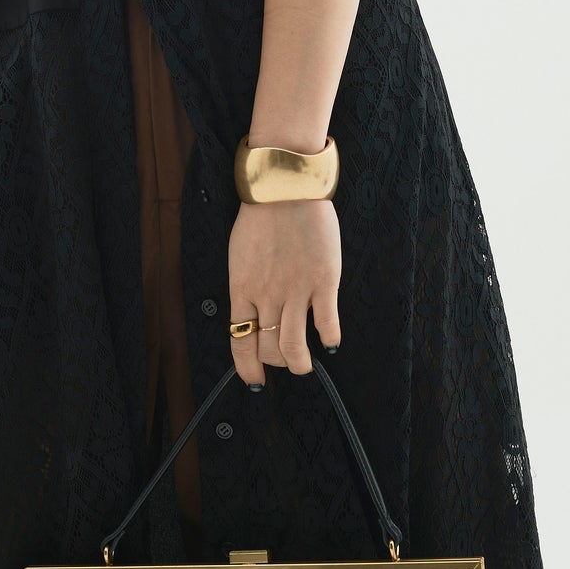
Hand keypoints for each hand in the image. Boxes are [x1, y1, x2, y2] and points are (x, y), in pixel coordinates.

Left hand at [226, 195, 342, 380]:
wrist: (285, 187)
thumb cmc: (261, 216)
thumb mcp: (240, 255)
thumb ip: (247, 285)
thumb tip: (253, 313)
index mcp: (242, 288)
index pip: (240, 341)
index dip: (247, 367)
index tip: (255, 381)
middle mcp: (267, 295)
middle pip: (269, 349)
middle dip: (276, 365)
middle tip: (284, 364)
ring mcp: (296, 290)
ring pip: (295, 347)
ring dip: (300, 364)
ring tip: (305, 365)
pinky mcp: (323, 281)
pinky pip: (326, 323)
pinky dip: (329, 339)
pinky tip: (330, 342)